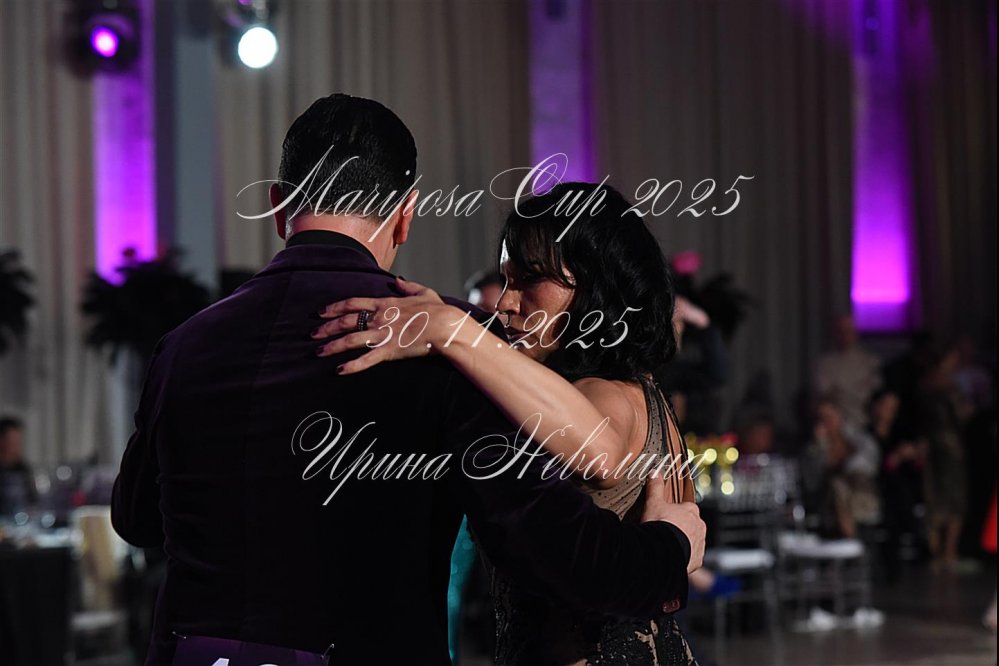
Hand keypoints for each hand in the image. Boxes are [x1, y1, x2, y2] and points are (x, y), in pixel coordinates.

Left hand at [312, 277, 460, 372]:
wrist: (446, 325)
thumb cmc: (438, 310)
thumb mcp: (424, 292)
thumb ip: (408, 286)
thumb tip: (399, 280)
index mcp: (385, 303)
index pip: (353, 303)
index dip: (334, 307)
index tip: (321, 312)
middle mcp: (379, 318)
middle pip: (345, 321)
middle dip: (326, 328)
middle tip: (312, 334)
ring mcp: (382, 335)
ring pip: (349, 340)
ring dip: (331, 346)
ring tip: (317, 352)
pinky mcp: (389, 351)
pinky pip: (366, 360)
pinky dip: (352, 366)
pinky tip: (339, 371)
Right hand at [641, 472, 704, 573]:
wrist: (662, 551)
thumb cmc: (659, 525)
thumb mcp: (653, 503)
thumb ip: (655, 487)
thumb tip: (655, 472)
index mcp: (691, 511)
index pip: (686, 508)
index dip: (674, 512)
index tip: (666, 517)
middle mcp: (699, 527)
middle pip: (690, 525)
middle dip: (680, 528)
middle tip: (665, 532)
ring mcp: (700, 544)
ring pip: (692, 541)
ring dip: (683, 542)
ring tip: (667, 545)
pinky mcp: (697, 559)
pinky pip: (692, 557)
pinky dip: (684, 556)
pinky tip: (672, 556)